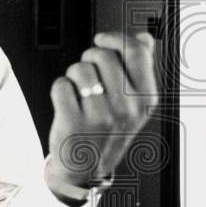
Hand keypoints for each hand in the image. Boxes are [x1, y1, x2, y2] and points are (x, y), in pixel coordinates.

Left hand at [48, 31, 157, 186]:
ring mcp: (100, 116)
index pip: (136, 51)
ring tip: (78, 91)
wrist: (85, 168)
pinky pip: (60, 85)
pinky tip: (67, 102)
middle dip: (89, 58)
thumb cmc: (107, 131)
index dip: (115, 38)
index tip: (102, 39)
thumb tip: (144, 38)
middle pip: (102, 55)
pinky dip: (59, 89)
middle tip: (87, 74)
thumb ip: (139, 68)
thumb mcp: (133, 104)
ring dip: (73, 75)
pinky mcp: (73, 122)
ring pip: (79, 69)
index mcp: (145, 99)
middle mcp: (126, 108)